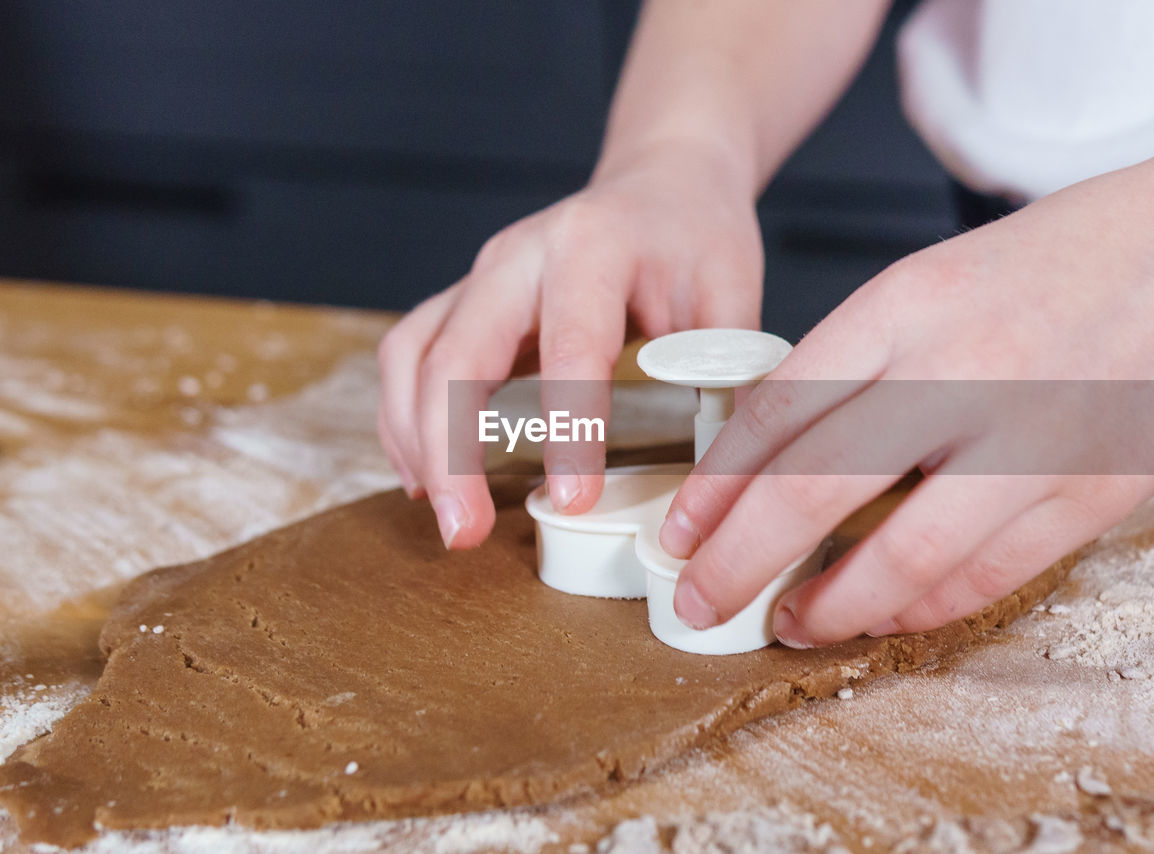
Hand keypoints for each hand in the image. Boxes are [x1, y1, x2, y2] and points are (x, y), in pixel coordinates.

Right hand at [377, 141, 762, 547]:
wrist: (660, 182)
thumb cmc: (695, 235)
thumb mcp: (732, 288)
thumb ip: (726, 371)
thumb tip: (726, 470)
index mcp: (593, 246)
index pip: (571, 345)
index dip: (566, 428)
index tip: (572, 498)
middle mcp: (518, 256)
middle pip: (456, 352)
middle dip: (450, 448)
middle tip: (466, 531)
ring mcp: (481, 276)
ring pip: (412, 355)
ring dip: (416, 441)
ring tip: (446, 517)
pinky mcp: (463, 301)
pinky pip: (410, 358)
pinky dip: (406, 421)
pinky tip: (427, 477)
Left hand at [658, 156, 1153, 645]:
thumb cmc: (1064, 259)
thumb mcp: (937, 279)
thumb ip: (860, 360)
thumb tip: (778, 450)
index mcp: (910, 303)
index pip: (780, 409)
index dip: (716, 484)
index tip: (682, 529)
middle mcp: (963, 369)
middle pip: (815, 489)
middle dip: (739, 561)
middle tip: (696, 599)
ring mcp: (1032, 438)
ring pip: (903, 555)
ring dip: (832, 606)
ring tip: (789, 622)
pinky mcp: (1092, 492)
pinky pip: (987, 574)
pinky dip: (923, 606)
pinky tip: (884, 614)